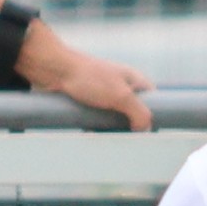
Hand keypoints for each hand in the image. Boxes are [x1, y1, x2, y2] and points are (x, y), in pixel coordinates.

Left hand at [21, 22, 155, 132]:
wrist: (54, 69)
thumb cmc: (88, 78)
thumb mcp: (121, 96)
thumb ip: (139, 113)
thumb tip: (145, 130)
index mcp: (135, 80)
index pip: (153, 102)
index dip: (150, 118)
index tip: (142, 133)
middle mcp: (122, 86)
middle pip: (133, 114)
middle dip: (127, 127)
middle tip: (119, 136)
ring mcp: (105, 93)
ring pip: (114, 118)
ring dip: (108, 129)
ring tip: (100, 132)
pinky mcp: (89, 100)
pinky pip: (98, 119)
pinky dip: (95, 126)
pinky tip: (88, 130)